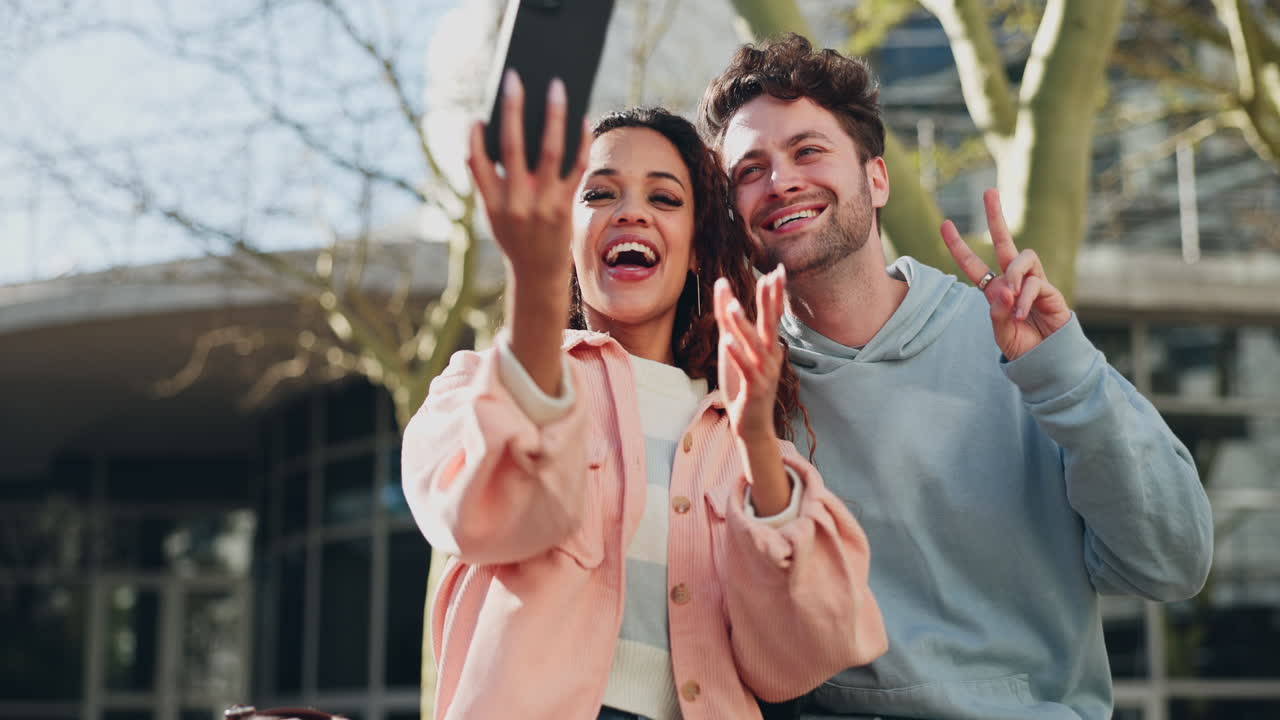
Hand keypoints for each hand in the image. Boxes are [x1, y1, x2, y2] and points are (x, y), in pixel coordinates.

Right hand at [466, 70, 591, 283]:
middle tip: (515, 79)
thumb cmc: (514, 235)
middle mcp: (517, 202)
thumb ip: (491, 180)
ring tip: (556, 88)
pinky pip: (576, 167)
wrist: (538, 272)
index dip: (474, 137)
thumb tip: (496, 134)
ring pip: (550, 151)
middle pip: (513, 147)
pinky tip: (582, 120)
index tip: (476, 115)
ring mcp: (544, 204)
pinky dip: (580, 141)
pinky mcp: (567, 205)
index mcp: (492, 202)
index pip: (476, 163)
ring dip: (554, 116)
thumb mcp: (493, 213)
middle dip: (513, 109)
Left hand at [714, 266, 785, 442]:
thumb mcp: (734, 350)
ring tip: (733, 307)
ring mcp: (765, 373)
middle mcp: (771, 357)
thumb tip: (724, 292)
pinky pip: (745, 369)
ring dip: (743, 326)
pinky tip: (727, 341)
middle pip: (771, 325)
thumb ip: (729, 323)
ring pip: (755, 346)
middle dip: (769, 302)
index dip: (774, 295)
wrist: (752, 426)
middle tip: (769, 277)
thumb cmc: (743, 386)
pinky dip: (737, 355)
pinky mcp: (754, 389)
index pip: (772, 316)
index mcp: (769, 347)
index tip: (777, 271)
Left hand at [940, 188, 1071, 360]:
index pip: (973, 264)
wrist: (1047, 359)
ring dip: (1014, 276)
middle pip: (1004, 242)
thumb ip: (998, 312)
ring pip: (1023, 258)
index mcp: (995, 290)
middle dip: (996, 216)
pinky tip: (1023, 315)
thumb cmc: (1022, 345)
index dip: (959, 246)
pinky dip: (1026, 298)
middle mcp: (1014, 280)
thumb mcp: (1000, 331)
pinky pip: (1035, 282)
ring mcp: (1033, 282)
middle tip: (989, 192)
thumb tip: (1004, 289)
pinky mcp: (1050, 289)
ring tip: (1012, 299)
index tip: (944, 225)